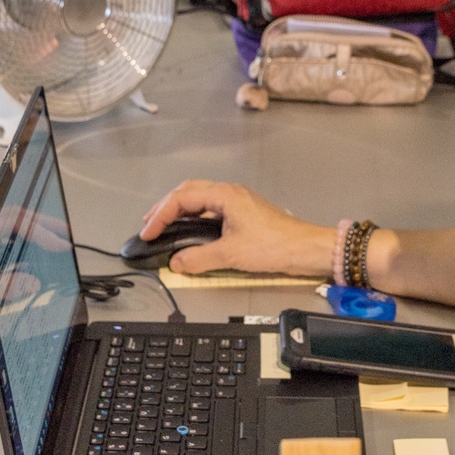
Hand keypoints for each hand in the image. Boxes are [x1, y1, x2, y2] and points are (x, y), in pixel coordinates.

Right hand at [139, 181, 331, 276]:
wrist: (306, 249)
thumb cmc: (273, 245)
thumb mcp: (231, 255)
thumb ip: (199, 259)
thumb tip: (176, 262)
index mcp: (225, 195)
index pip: (182, 198)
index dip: (161, 215)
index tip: (148, 233)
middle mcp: (229, 193)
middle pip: (188, 192)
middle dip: (165, 207)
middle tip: (149, 224)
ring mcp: (237, 202)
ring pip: (200, 199)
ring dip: (179, 210)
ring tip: (164, 226)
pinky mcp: (243, 213)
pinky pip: (210, 209)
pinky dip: (194, 217)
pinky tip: (189, 231)